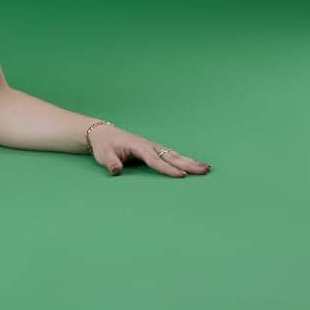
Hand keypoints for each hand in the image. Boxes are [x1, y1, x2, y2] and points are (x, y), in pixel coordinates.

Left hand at [88, 124, 210, 177]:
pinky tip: (194, 165)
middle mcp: (149, 146)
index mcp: (138, 147)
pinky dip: (184, 160)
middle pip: (171, 156)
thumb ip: (111, 163)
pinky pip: (171, 155)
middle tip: (205, 170)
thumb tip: (116, 171)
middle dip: (188, 164)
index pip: (155, 160)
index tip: (182, 176)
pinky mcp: (154, 150)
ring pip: (174, 155)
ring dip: (190, 161)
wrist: (103, 134)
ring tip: (206, 168)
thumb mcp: (104, 155)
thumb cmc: (104, 145)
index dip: (168, 169)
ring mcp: (153, 147)